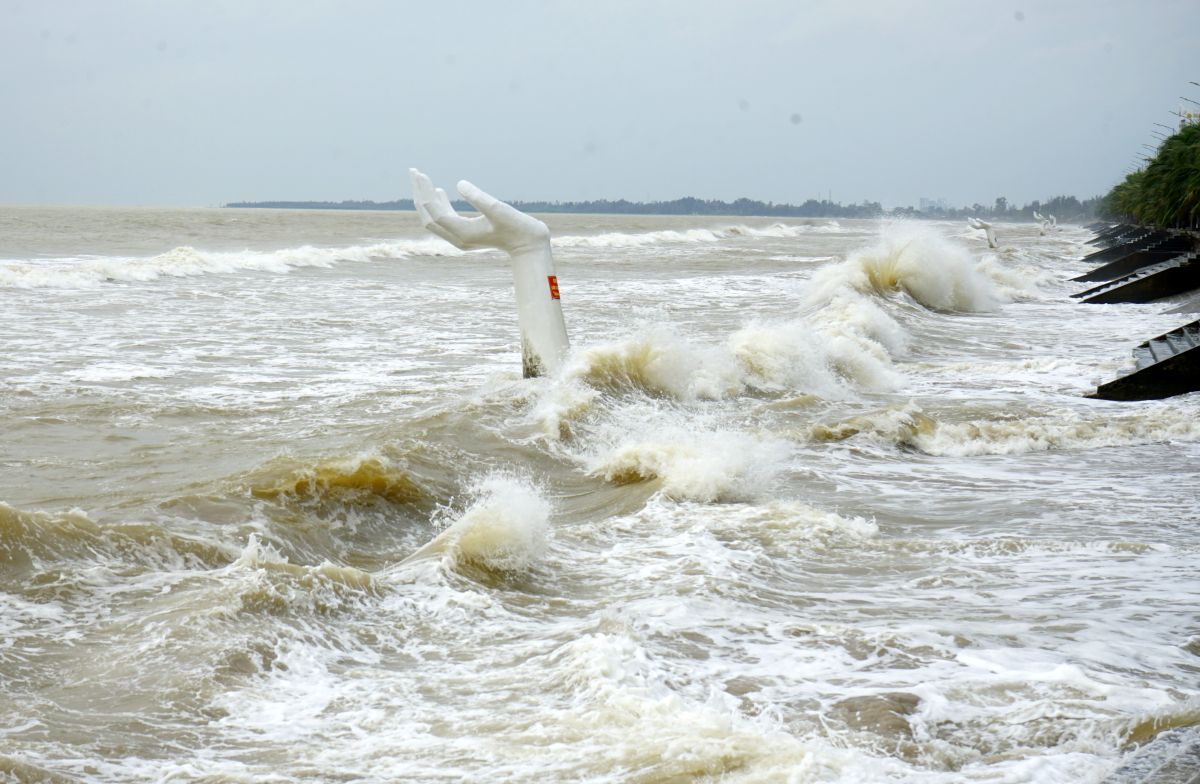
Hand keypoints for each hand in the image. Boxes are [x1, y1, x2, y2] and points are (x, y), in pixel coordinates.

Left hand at [409, 168, 548, 254]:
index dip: (425, 192)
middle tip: (414, 172)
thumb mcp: (499, 209)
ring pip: (434, 218)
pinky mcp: (466, 235)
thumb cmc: (518, 227)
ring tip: (421, 177)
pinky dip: (438, 205)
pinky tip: (439, 191)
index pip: (435, 212)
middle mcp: (458, 238)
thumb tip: (459, 183)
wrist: (529, 245)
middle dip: (419, 194)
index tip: (421, 173)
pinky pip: (444, 221)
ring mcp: (461, 238)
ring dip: (426, 198)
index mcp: (463, 233)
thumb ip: (479, 197)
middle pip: (428, 216)